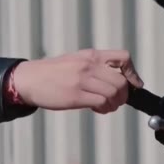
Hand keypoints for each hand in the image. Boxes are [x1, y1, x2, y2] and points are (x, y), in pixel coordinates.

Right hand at [12, 49, 143, 113]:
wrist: (28, 79)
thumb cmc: (51, 72)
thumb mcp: (74, 60)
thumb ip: (94, 66)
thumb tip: (118, 80)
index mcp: (89, 55)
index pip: (123, 57)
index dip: (132, 73)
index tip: (134, 84)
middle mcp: (88, 65)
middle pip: (121, 81)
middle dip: (123, 95)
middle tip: (115, 101)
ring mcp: (81, 80)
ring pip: (114, 93)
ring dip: (114, 104)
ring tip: (104, 106)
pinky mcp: (75, 96)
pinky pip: (102, 103)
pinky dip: (104, 108)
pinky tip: (96, 108)